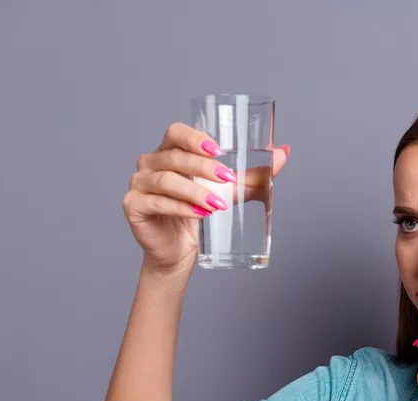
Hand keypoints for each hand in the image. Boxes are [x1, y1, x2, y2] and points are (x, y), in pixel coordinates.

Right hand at [122, 122, 289, 274]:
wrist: (180, 252)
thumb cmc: (201, 215)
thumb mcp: (231, 192)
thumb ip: (254, 174)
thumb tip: (284, 152)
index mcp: (170, 151)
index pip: (176, 132)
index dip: (194, 137)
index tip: (219, 150)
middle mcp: (150, 163)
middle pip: (174, 156)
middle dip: (203, 167)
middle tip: (228, 180)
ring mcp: (139, 184)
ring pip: (166, 180)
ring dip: (195, 190)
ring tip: (218, 205)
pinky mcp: (134, 207)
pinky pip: (157, 203)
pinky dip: (180, 207)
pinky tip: (199, 214)